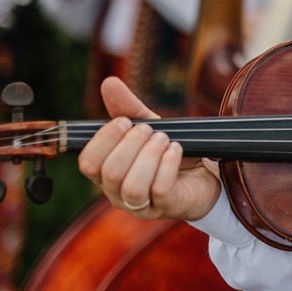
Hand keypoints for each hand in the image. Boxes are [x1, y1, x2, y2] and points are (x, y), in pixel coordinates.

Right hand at [78, 76, 221, 220]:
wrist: (204, 175)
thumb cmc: (168, 153)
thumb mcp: (149, 128)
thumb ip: (128, 108)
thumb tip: (108, 82)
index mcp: (106, 174)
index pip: (87, 162)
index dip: (105, 139)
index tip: (126, 122)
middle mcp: (117, 193)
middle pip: (110, 172)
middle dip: (133, 143)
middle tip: (152, 130)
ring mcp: (140, 205)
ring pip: (132, 185)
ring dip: (150, 154)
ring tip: (165, 140)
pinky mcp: (165, 208)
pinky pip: (159, 188)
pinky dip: (168, 163)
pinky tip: (176, 150)